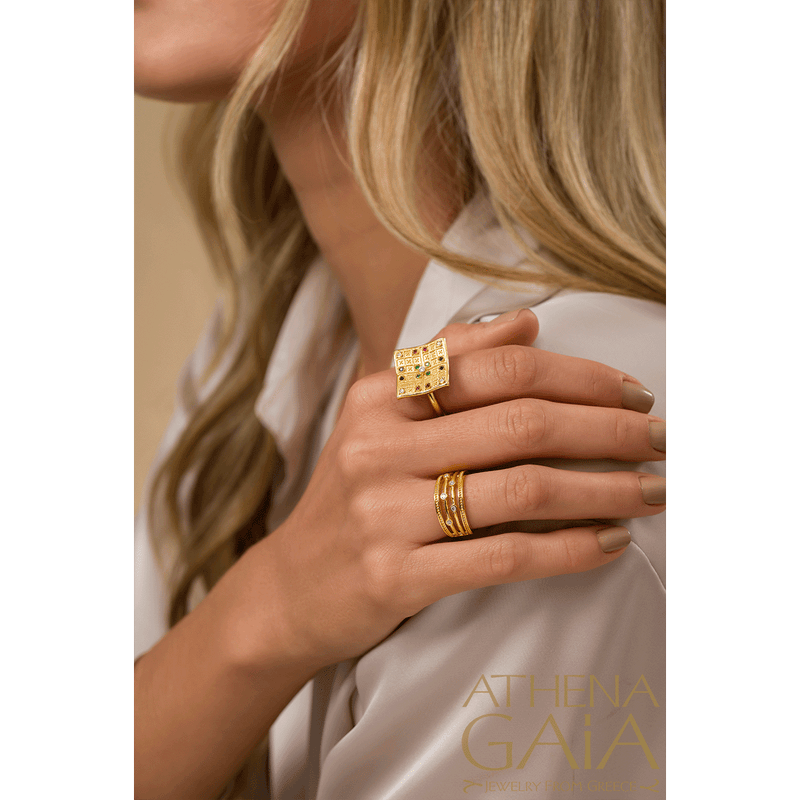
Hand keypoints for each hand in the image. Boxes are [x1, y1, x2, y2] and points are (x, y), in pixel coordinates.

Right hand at [234, 308, 665, 670]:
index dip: (579, 376)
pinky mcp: (397, 577)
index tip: (632, 393)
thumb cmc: (354, 494)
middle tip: (661, 439)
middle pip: (521, 424)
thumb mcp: (380, 415)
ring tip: (652, 491)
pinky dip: (570, 549)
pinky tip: (609, 543)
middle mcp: (379, 446)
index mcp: (380, 395)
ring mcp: (385, 513)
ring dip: (603, 490)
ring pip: (522, 490)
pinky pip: (504, 559)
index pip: (499, 367)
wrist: (294, 587)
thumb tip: (526, 321)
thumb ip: (446, 360)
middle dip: (608, 430)